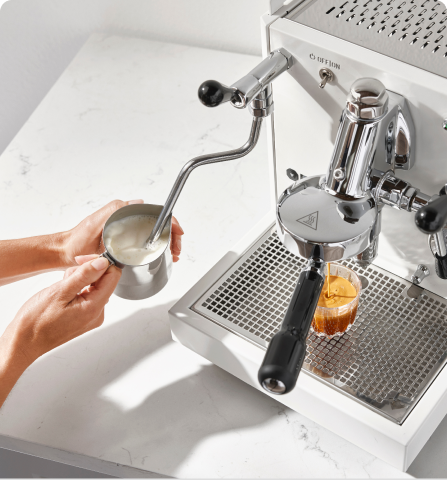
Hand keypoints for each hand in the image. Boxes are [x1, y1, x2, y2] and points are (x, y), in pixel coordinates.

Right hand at [0, 256, 120, 406]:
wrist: (24, 343)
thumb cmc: (36, 321)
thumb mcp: (60, 292)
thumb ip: (84, 275)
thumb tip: (103, 262)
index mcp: (94, 307)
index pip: (113, 276)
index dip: (100, 263)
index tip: (83, 260)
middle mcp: (97, 313)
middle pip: (104, 281)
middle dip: (87, 272)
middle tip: (66, 276)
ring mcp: (91, 316)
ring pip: (95, 287)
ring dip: (80, 280)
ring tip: (61, 287)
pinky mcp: (85, 317)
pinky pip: (87, 296)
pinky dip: (77, 289)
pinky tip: (63, 293)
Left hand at [62, 200, 184, 265]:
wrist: (65, 253)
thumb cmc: (76, 242)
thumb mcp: (94, 223)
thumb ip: (113, 209)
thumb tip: (138, 201)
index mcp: (124, 214)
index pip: (155, 213)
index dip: (171, 222)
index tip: (177, 232)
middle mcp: (128, 221)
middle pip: (160, 224)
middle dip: (173, 236)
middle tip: (176, 250)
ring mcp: (128, 231)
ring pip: (156, 233)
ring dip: (169, 242)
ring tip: (173, 255)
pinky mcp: (126, 241)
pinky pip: (148, 240)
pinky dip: (160, 246)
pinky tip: (163, 255)